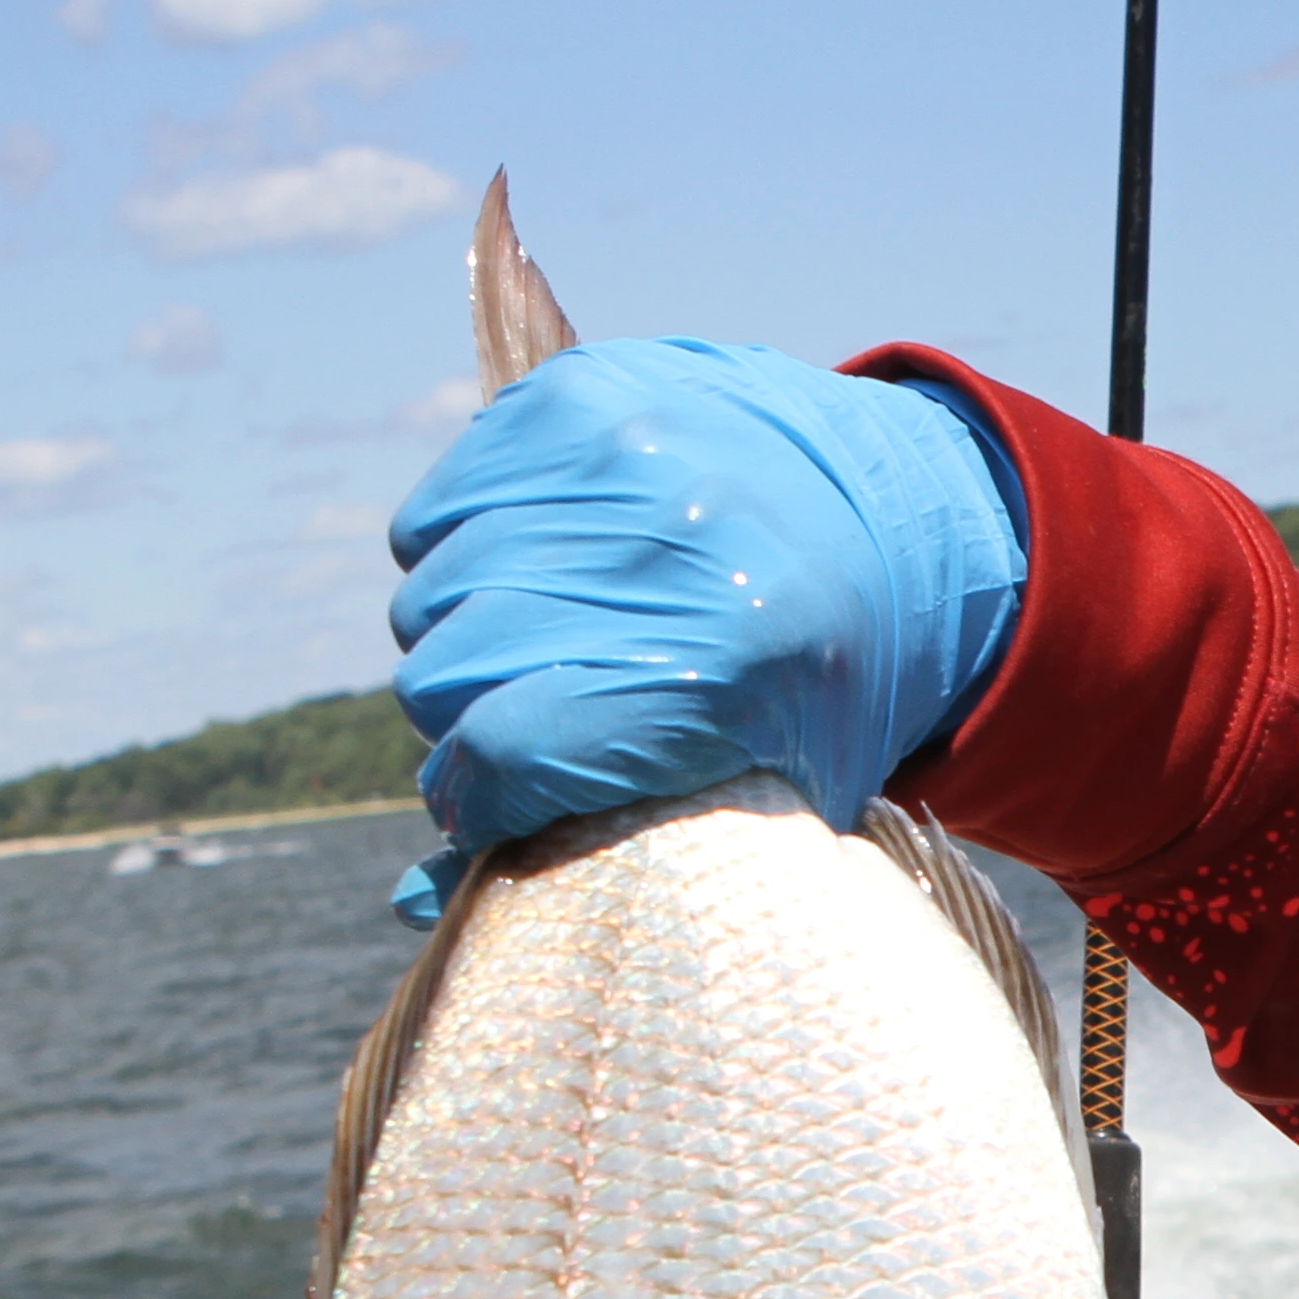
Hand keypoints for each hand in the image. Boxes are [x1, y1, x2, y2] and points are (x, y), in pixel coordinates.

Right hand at [383, 338, 1027, 917]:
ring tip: (542, 641)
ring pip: (426, 588)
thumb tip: (407, 900)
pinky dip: (458, 551)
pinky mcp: (574, 398)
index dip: (475, 799)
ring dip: (462, 633)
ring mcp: (614, 457)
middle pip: (442, 674)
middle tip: (532, 716)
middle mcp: (664, 549)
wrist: (892, 516)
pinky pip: (437, 508)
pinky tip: (531, 571)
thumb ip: (604, 856)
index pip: (503, 752)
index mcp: (720, 670)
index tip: (489, 805)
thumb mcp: (763, 793)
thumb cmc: (819, 685)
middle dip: (468, 720)